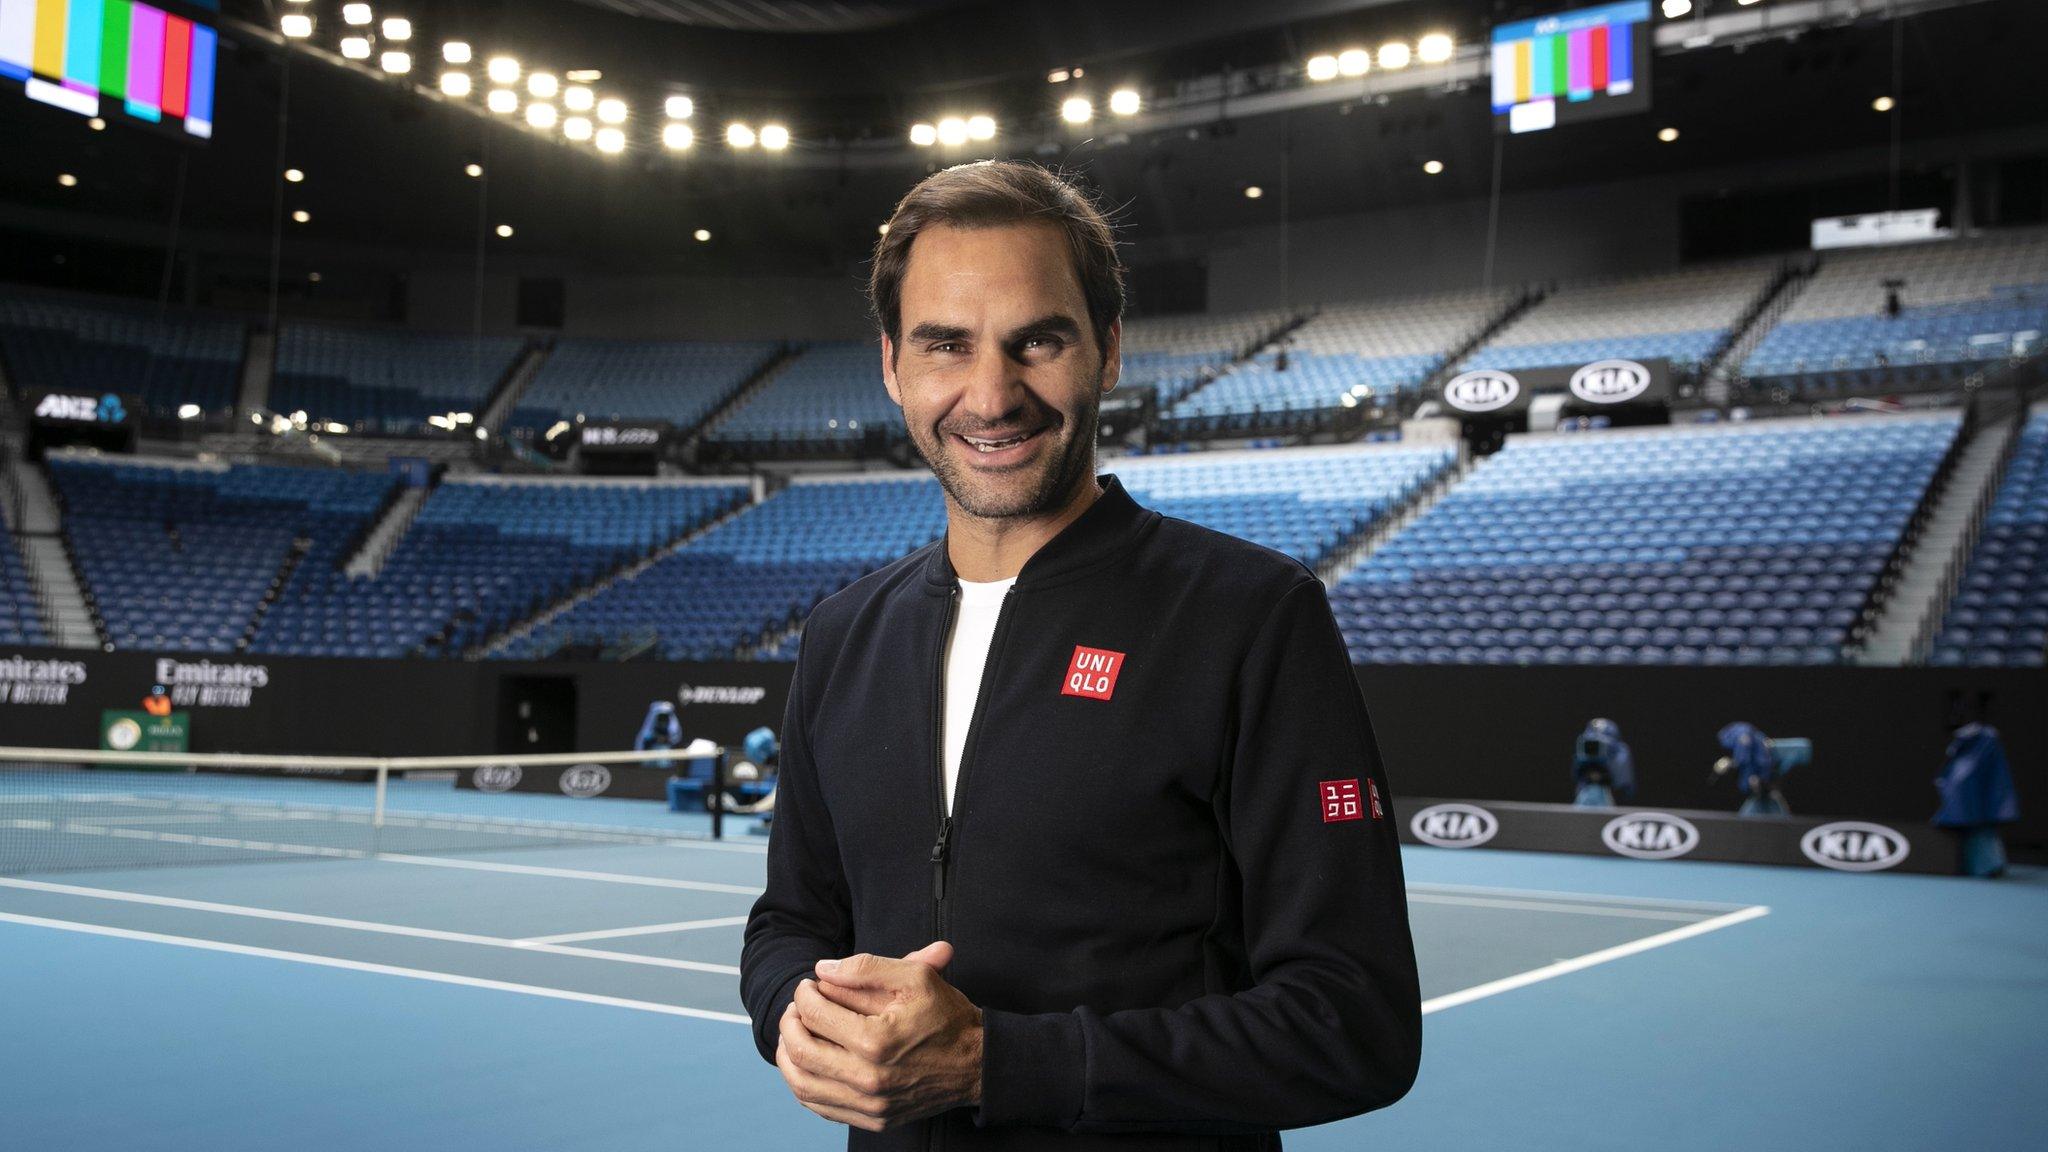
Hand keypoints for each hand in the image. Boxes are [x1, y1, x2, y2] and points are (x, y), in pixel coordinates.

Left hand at [774, 941, 983, 1131]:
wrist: (977, 1063)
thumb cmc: (947, 1017)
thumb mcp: (914, 977)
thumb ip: (865, 968)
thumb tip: (822, 971)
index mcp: (876, 1041)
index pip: (815, 1013)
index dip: (805, 993)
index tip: (810, 984)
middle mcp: (868, 1079)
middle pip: (800, 1050)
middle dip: (790, 1021)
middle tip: (797, 1007)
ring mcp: (869, 1105)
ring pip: (802, 1084)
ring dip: (789, 1055)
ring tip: (795, 1033)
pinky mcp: (872, 1119)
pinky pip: (820, 1106)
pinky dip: (804, 1083)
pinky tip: (809, 1062)